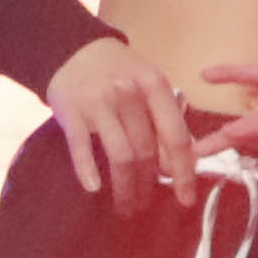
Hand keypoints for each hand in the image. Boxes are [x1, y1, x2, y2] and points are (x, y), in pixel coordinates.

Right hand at [43, 32, 197, 201]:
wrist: (74, 50)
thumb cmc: (120, 73)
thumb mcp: (150, 86)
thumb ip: (165, 120)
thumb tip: (175, 166)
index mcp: (156, 87)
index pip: (177, 137)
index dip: (184, 172)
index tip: (186, 199)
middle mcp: (130, 94)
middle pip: (148, 151)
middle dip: (149, 185)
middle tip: (146, 205)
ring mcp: (100, 103)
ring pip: (121, 155)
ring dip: (125, 187)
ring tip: (126, 206)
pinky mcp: (72, 112)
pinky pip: (82, 148)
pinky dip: (87, 170)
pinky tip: (94, 189)